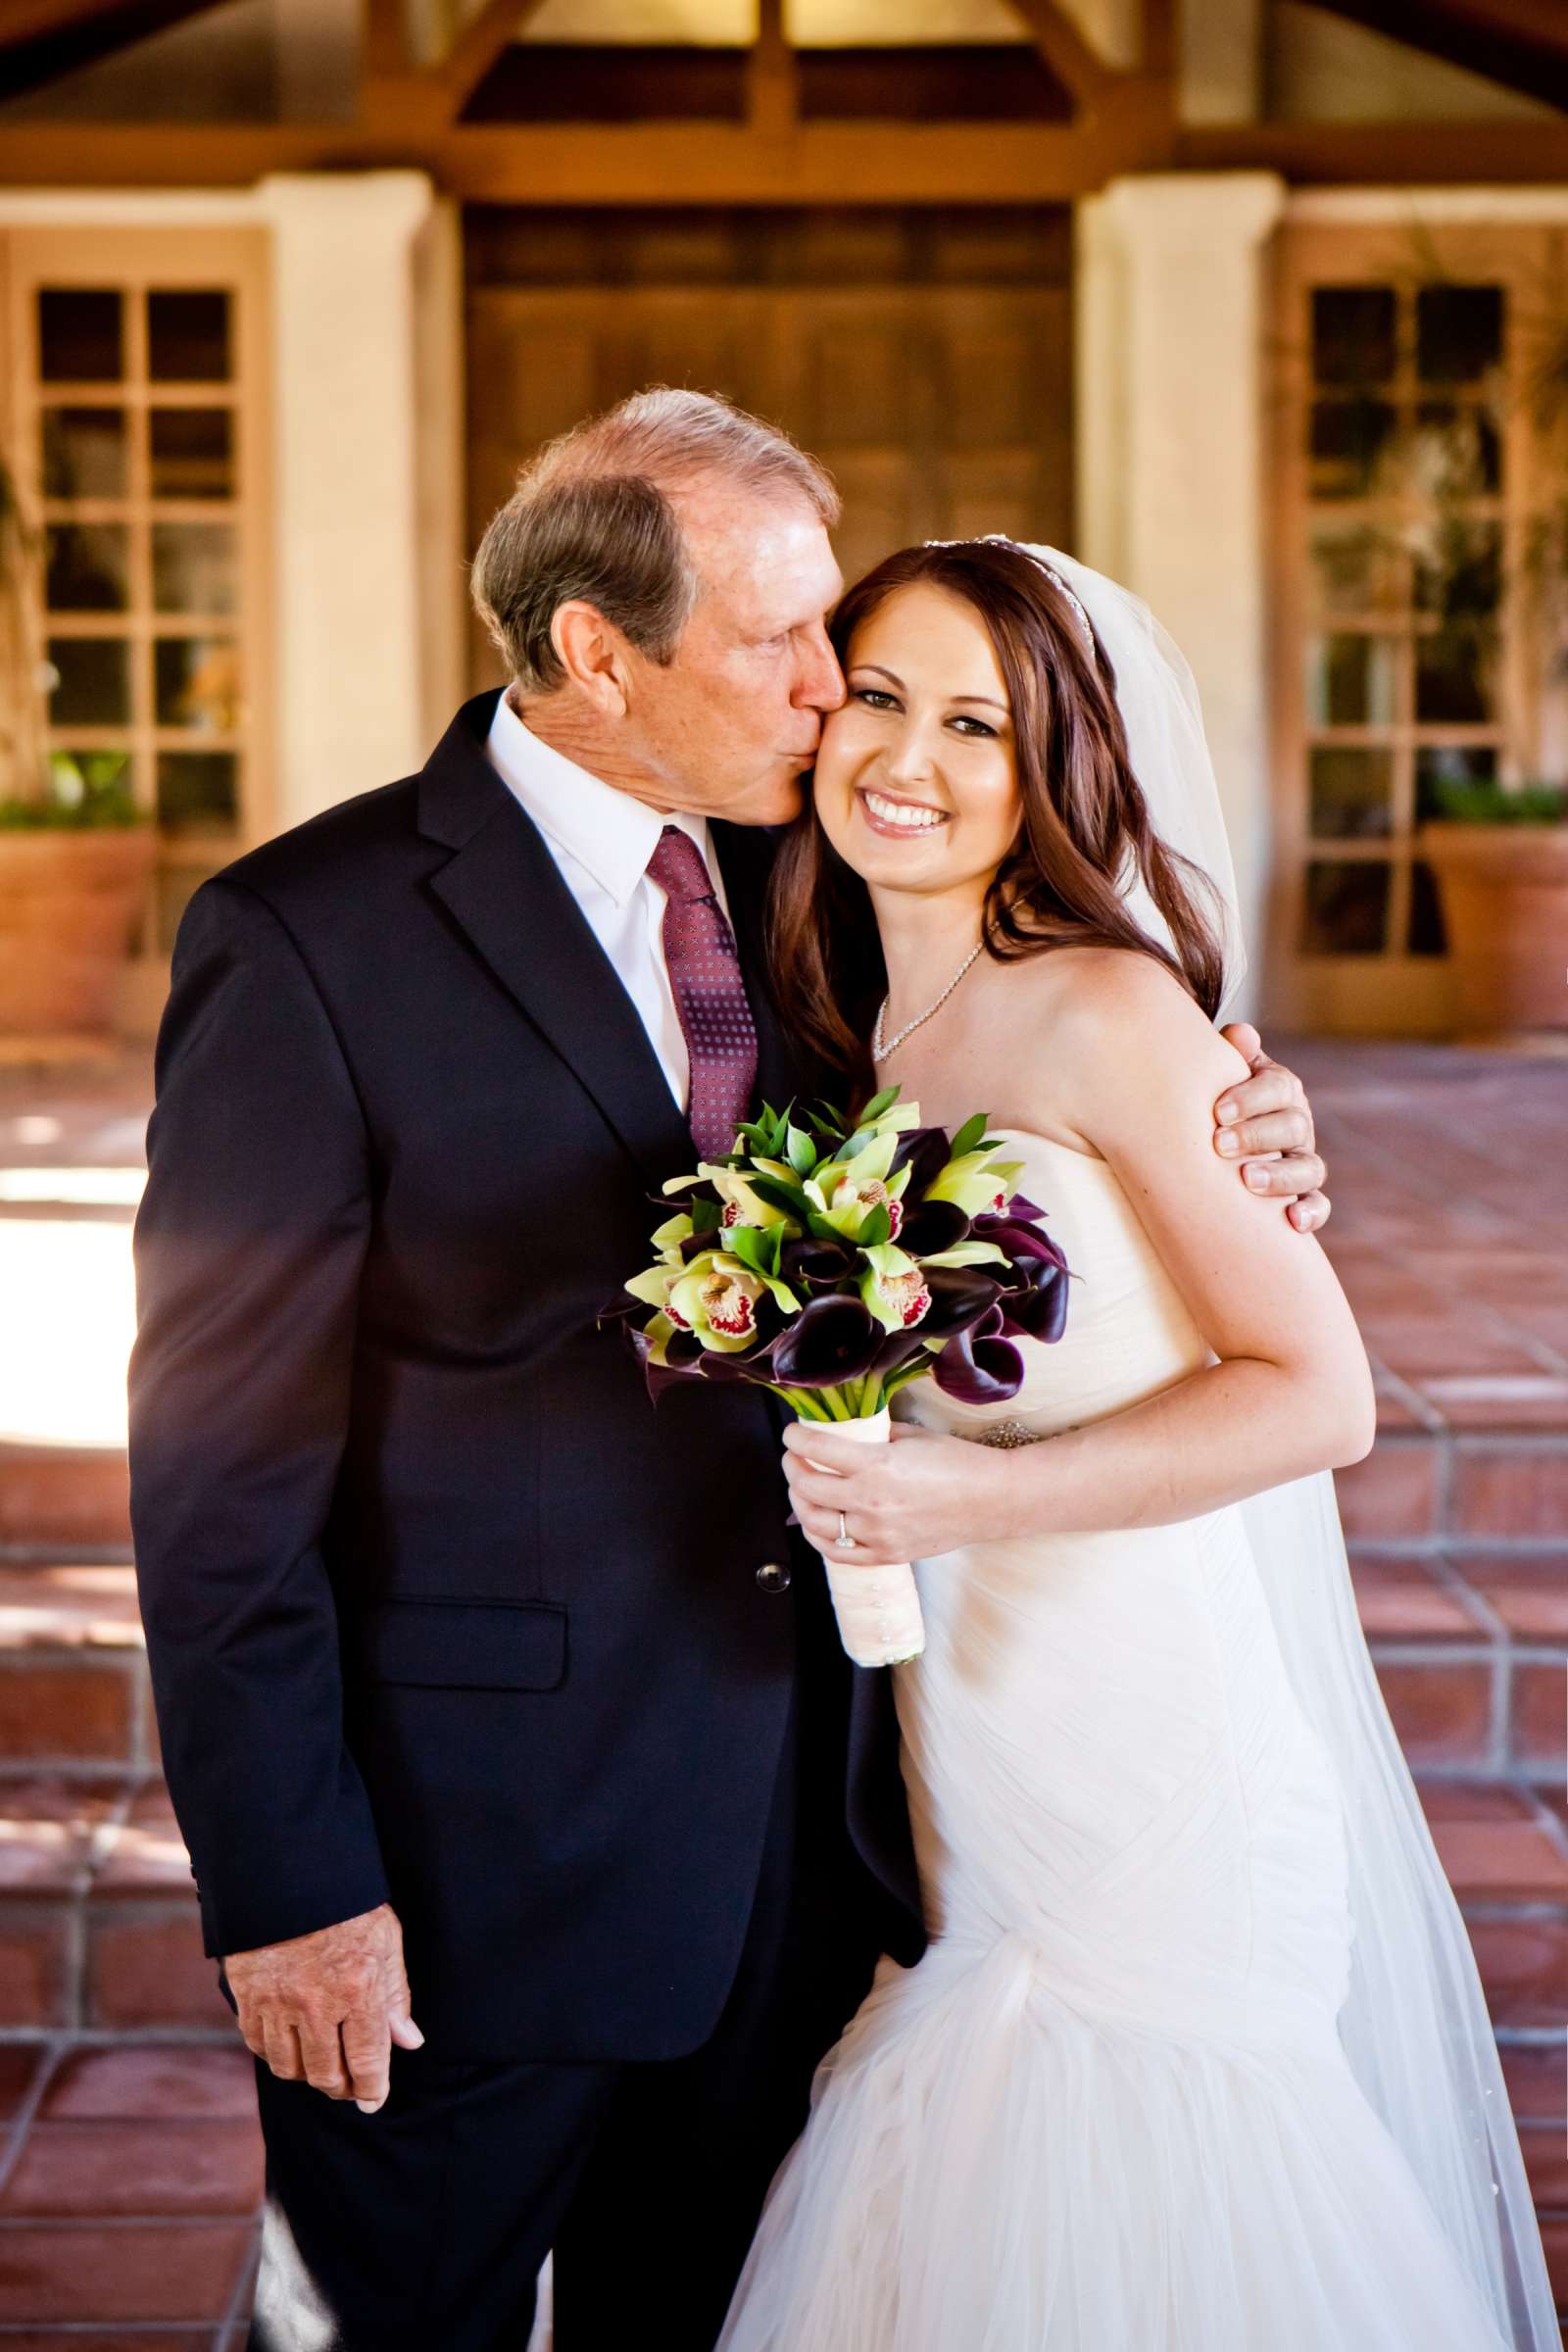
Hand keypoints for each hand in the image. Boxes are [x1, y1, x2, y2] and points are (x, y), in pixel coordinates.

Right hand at [223, 1902, 423, 2112]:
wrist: (288, 1872)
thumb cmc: (346, 1903)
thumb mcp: (385, 1940)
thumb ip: (396, 1995)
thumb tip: (409, 2042)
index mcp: (357, 1990)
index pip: (366, 2062)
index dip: (372, 2089)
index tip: (373, 2100)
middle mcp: (316, 2005)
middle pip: (325, 2075)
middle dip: (341, 2087)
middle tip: (349, 2084)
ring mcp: (277, 2004)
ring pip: (290, 2068)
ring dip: (308, 2074)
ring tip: (322, 2065)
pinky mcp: (247, 1998)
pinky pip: (259, 2046)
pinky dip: (276, 2054)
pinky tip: (291, 2045)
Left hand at [783, 1420, 1014, 1562]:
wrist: (992, 1500)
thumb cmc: (958, 1463)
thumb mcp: (911, 1436)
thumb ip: (873, 1437)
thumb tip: (845, 1434)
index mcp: (877, 1465)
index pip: (817, 1449)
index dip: (795, 1437)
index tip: (792, 1432)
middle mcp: (871, 1502)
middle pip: (807, 1487)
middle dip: (792, 1467)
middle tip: (793, 1457)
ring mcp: (877, 1534)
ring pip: (815, 1523)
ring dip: (800, 1502)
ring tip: (802, 1489)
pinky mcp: (886, 1555)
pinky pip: (837, 1553)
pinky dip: (819, 1537)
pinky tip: (818, 1523)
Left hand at [1214, 1023, 1329, 1234]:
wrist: (1218, 1132)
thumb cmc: (1215, 1102)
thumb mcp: (1221, 1075)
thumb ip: (1230, 1055)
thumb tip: (1238, 1034)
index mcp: (1281, 1090)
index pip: (1277, 1087)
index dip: (1251, 1097)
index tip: (1218, 1111)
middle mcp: (1298, 1124)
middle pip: (1292, 1126)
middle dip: (1257, 1135)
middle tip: (1221, 1144)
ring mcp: (1303, 1160)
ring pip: (1307, 1168)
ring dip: (1280, 1175)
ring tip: (1247, 1180)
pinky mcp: (1304, 1194)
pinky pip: (1318, 1204)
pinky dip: (1310, 1213)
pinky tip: (1292, 1222)